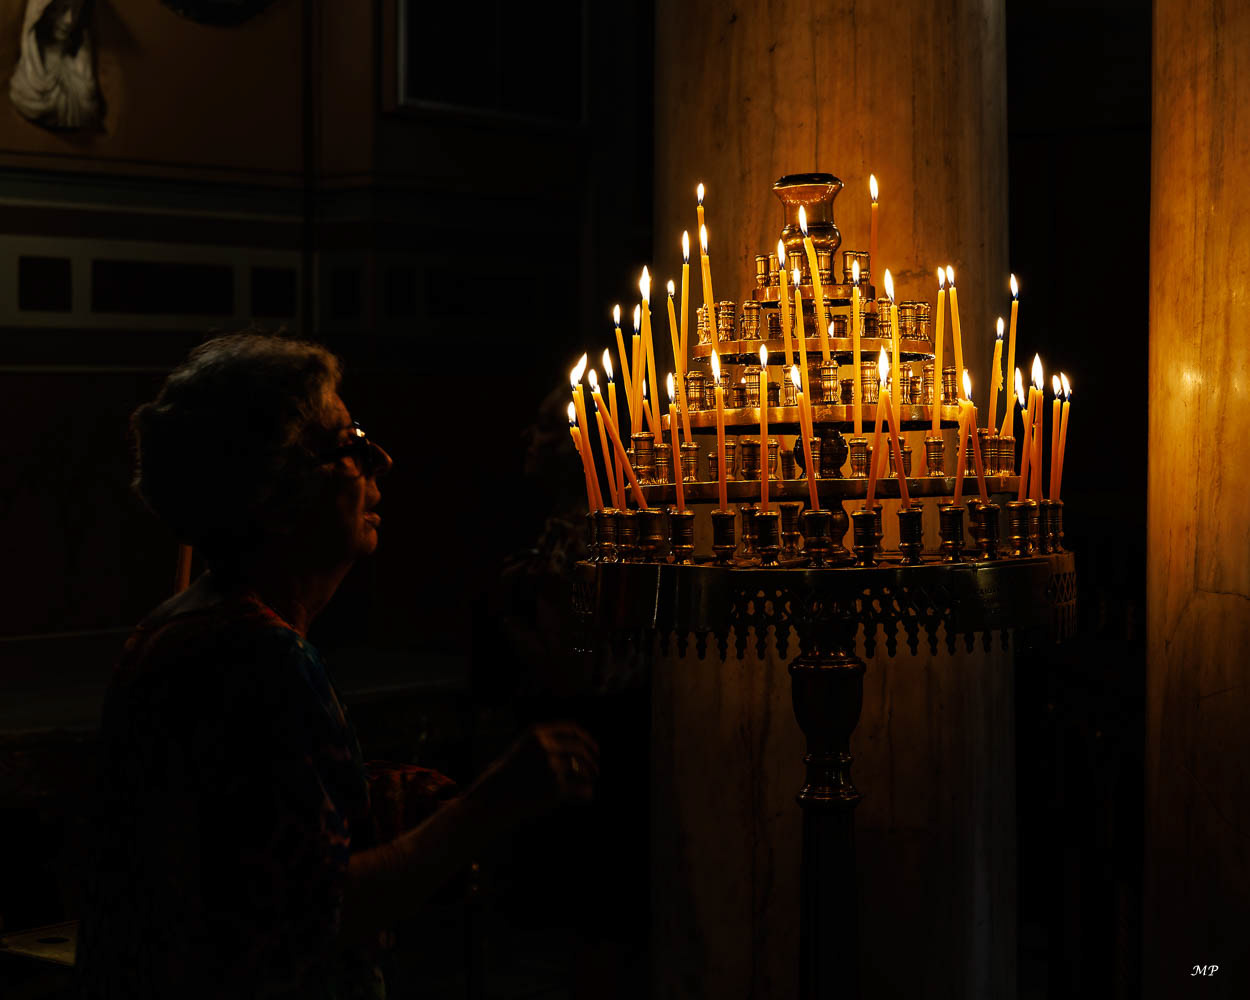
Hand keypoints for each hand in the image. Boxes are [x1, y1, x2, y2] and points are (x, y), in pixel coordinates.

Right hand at [474, 722, 599, 820]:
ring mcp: (551, 766)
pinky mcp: (555, 787)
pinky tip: (587, 796)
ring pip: (581, 770)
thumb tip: (578, 756)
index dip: (587, 739)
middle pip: (581, 748)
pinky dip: (587, 793)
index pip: (572, 729)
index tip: (595, 749)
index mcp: (537, 733)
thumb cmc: (505, 779)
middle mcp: (545, 746)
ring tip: (591, 783)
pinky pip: (581, 789)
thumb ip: (547, 749)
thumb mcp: (522, 753)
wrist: (490, 800)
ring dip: (590, 776)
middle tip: (598, 770)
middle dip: (593, 759)